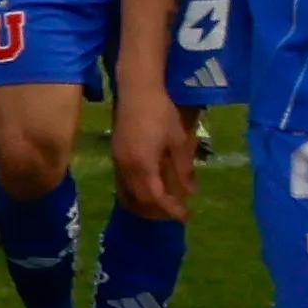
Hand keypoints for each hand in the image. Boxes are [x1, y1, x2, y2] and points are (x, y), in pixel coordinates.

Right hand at [111, 79, 195, 220]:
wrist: (137, 90)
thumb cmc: (161, 112)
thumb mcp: (178, 140)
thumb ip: (184, 168)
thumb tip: (191, 192)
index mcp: (143, 165)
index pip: (155, 198)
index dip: (170, 210)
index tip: (185, 217)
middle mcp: (127, 168)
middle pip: (139, 201)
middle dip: (157, 211)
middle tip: (176, 212)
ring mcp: (118, 162)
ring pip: (128, 194)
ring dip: (145, 204)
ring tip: (163, 205)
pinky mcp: (116, 155)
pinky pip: (124, 183)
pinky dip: (136, 193)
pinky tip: (150, 188)